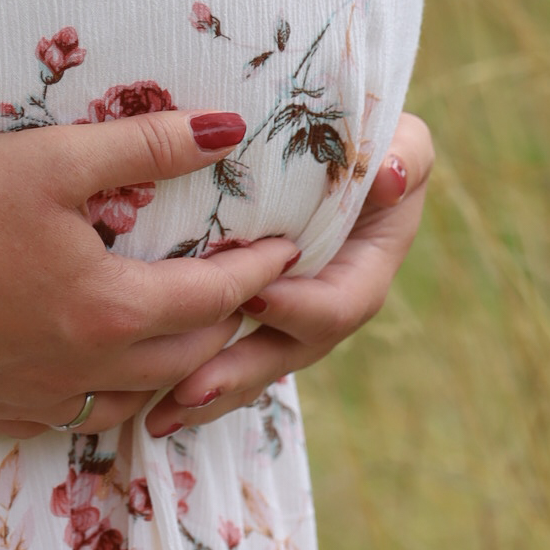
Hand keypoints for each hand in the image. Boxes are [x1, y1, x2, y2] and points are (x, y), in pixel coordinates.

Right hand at [0, 110, 302, 439]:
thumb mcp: (56, 158)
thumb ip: (148, 146)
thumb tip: (227, 129)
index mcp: (110, 310)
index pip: (215, 298)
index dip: (259, 271)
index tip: (288, 247)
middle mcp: (87, 370)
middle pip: (190, 357)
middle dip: (231, 321)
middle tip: (253, 285)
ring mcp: (42, 399)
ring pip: (142, 399)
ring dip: (180, 365)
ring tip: (195, 325)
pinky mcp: (1, 410)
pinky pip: (83, 417)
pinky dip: (118, 394)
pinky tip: (115, 367)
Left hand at [143, 111, 434, 438]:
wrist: (334, 142)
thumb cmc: (367, 134)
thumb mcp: (402, 138)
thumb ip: (405, 158)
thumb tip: (388, 176)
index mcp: (364, 269)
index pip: (339, 305)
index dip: (302, 308)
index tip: (257, 297)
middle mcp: (326, 303)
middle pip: (287, 352)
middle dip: (240, 373)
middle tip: (190, 390)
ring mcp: (287, 314)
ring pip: (251, 362)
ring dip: (208, 390)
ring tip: (158, 415)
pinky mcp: (249, 309)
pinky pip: (224, 350)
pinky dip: (187, 372)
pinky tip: (144, 400)